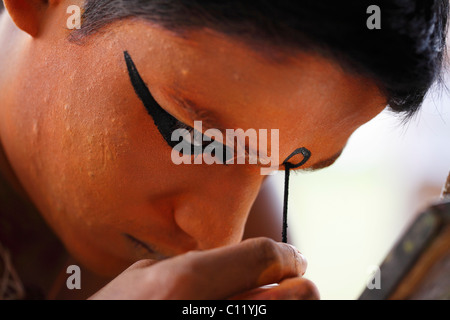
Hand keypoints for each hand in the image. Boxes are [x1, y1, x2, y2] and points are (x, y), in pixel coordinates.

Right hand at [89, 237, 318, 299]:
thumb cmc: (114, 312)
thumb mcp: (142, 277)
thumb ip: (192, 265)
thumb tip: (236, 261)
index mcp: (184, 283)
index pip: (262, 257)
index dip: (284, 254)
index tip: (290, 258)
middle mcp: (207, 314)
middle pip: (295, 297)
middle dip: (300, 287)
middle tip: (296, 282)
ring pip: (285, 318)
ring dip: (285, 306)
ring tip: (269, 300)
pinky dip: (263, 316)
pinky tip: (247, 310)